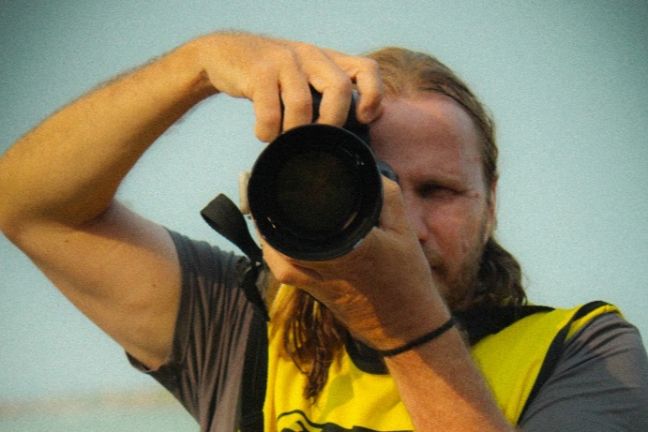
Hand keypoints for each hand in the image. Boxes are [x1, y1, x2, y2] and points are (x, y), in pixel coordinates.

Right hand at [187, 31, 383, 140]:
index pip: (366, 69)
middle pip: (338, 89)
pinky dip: (268, 131)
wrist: (225, 55)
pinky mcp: (258, 71)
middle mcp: (310, 55)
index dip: (372, 96)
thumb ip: (325, 96)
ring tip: (283, 138)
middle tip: (317, 139)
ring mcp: (284, 61)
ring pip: (302, 104)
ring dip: (294, 131)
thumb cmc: (271, 76)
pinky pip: (270, 112)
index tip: (364, 119)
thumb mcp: (304, 77)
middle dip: (331, 122)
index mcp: (327, 59)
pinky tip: (264, 133)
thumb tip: (348, 134)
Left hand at [262, 177, 450, 349]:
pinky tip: (276, 245)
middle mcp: (329, 265)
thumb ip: (386, 197)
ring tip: (269, 216)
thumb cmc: (408, 277)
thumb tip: (366, 174)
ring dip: (269, 239)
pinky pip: (286, 275)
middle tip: (273, 195)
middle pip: (285, 240)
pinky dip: (276, 258)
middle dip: (274, 216)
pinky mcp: (317, 294)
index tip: (290, 182)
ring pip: (279, 261)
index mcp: (351, 246)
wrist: (407, 325)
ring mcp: (319, 283)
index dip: (294, 199)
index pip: (311, 219)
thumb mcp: (405, 230)